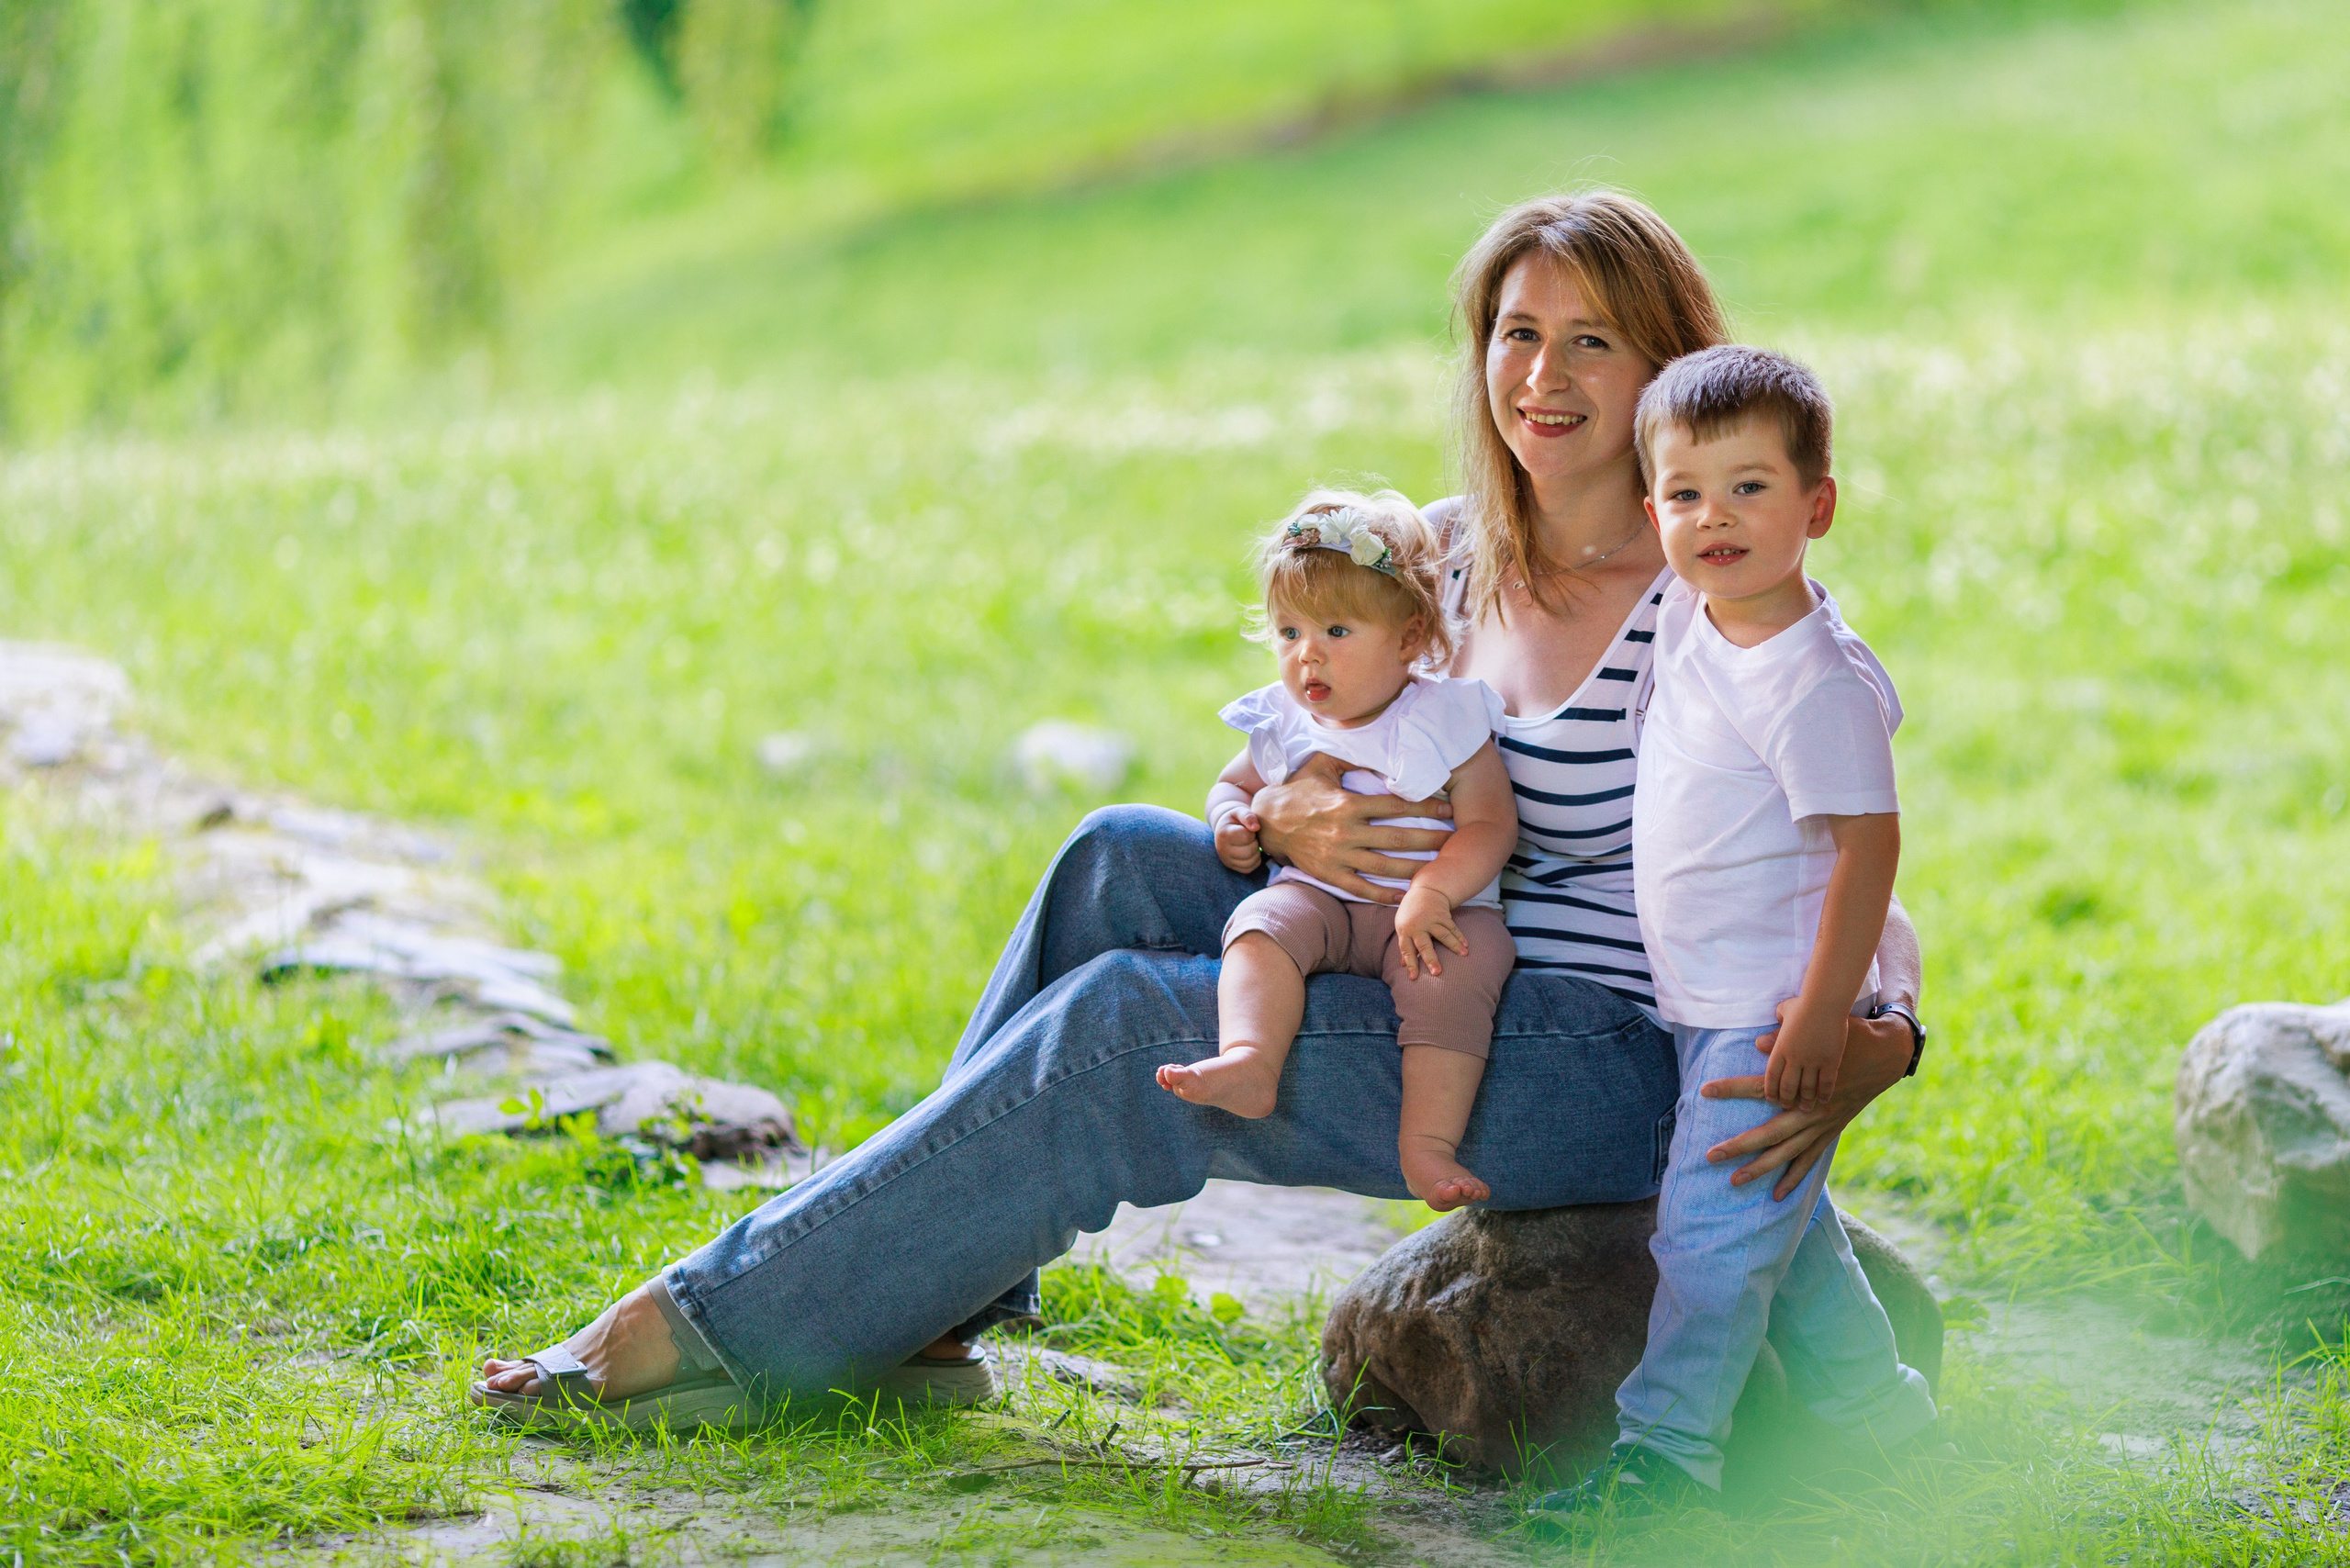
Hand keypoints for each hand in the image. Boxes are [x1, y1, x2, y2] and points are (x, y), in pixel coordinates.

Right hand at [1213, 807, 1263, 872]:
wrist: (1225, 828)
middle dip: (1255, 843)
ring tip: (1250, 843)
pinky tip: (1250, 851)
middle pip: (1249, 851)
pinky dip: (1255, 860)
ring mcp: (1226, 861)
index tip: (1248, 828)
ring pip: (1251, 862)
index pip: (1247, 837)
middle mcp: (1222, 850)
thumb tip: (1256, 827)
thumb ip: (1248, 816)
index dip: (1252, 831)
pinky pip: (1250, 868)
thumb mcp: (1239, 811)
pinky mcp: (1232, 868)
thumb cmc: (1235, 819)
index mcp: (1224, 834)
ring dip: (1256, 852)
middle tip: (1251, 837)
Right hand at [1252, 753, 1451, 904]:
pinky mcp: (1329, 875)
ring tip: (1439, 869)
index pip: (1396, 805)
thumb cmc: (1298, 789)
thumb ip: (1353, 758)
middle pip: (1398, 838)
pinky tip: (1405, 896)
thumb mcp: (1322, 764)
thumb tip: (1382, 751)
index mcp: (1347, 803)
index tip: (1448, 808)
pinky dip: (1384, 895)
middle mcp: (1345, 832)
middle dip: (1430, 839)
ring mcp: (1337, 856)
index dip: (1425, 806)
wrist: (1266, 820)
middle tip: (1455, 840)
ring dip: (1415, 868)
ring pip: (1385, 867)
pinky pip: (1361, 888)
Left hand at [1393, 884, 1466, 978]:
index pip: (1407, 950)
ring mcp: (1431, 919)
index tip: (1414, 978)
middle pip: (1424, 945)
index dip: (1410, 964)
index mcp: (1405, 931)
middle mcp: (1417, 926)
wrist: (1424, 891)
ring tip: (1464, 955)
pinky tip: (1466, 945)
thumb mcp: (1403, 927)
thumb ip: (1406, 945)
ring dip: (1454, 945)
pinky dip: (1459, 936)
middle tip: (1437, 972)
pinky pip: (1452, 927)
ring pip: (1443, 934)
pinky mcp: (1443, 914)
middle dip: (1431, 959)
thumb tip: (1403, 965)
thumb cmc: (1411, 914)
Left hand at [1699, 1009, 1912, 1198]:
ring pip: (1786, 1153)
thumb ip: (1785, 1037)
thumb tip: (1758, 1043)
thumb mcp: (1819, 1033)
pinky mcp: (1831, 1132)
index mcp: (1803, 1084)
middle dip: (1738, 1146)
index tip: (1704, 1091)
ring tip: (1734, 1181)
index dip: (1731, 1089)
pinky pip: (1809, 1159)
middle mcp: (1810, 1110)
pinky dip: (1794, 1178)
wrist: (1885, 1053)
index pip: (1759, 1087)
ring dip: (1760, 1169)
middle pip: (1768, 1133)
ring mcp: (1821, 1125)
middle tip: (1711, 1156)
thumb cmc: (1847, 1037)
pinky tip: (1778, 1195)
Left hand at [1760, 998, 1841, 1112]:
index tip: (1771, 1098)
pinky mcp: (1831, 1061)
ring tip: (1804, 1108)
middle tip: (1786, 1106)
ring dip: (1805, 1100)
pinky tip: (1823, 1100)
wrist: (1827, 1002)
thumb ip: (1774, 1031)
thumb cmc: (1805, 1004)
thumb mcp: (1784, 1015)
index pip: (1772, 1075)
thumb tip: (1760, 1042)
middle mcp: (1795, 1058)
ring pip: (1807, 1088)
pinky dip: (1824, 1093)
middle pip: (1787, 1086)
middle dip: (1786, 1099)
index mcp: (1781, 1048)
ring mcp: (1813, 1061)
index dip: (1771, 1089)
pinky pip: (1826, 1083)